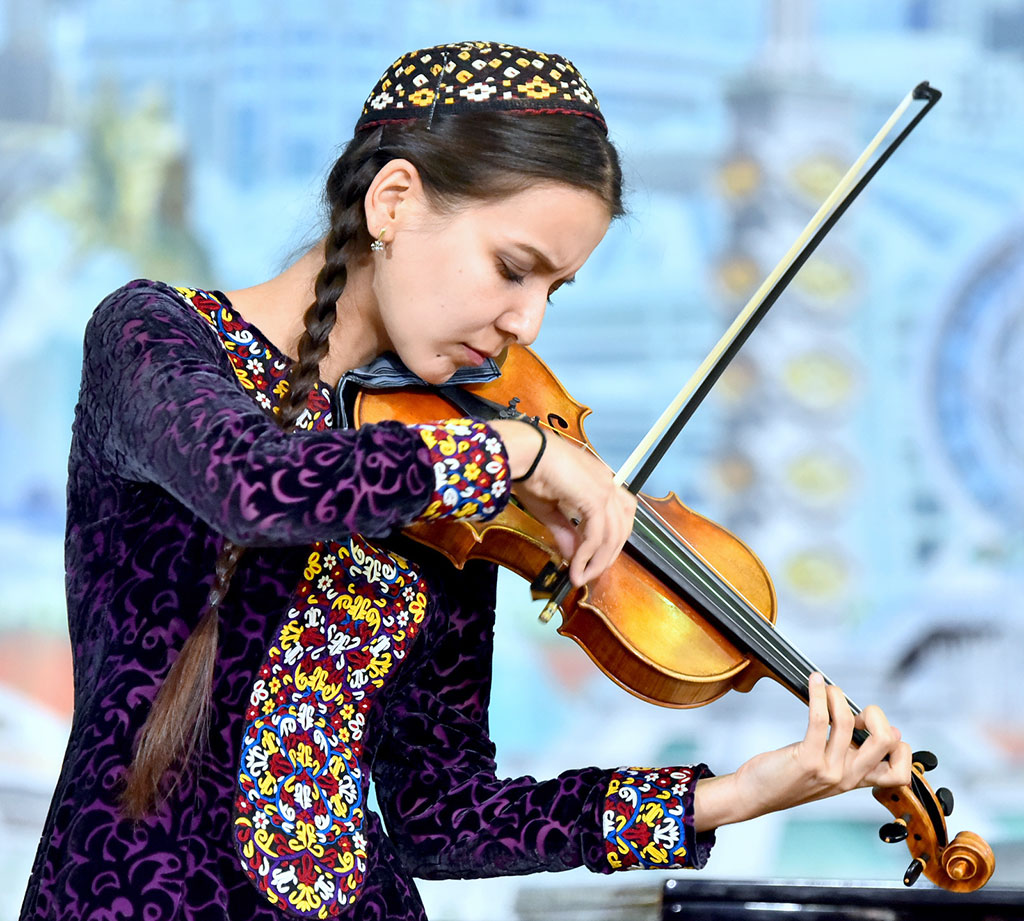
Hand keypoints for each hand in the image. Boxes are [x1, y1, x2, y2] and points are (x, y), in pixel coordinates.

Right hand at [490, 419, 635, 586]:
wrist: (526, 453)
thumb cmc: (533, 472)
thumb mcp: (550, 509)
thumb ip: (566, 532)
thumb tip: (573, 557)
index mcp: (600, 481)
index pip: (620, 515)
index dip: (610, 540)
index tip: (593, 558)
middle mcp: (608, 484)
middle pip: (622, 528)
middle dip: (607, 555)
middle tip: (588, 574)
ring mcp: (605, 491)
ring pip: (613, 536)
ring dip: (597, 561)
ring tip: (580, 576)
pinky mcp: (596, 499)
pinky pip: (596, 536)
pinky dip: (587, 555)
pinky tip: (575, 565)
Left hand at [692, 672, 912, 831]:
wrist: (754, 795)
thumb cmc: (789, 778)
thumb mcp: (832, 770)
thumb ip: (859, 755)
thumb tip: (895, 732)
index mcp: (857, 781)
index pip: (902, 773)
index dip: (897, 745)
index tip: (872, 729)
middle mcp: (848, 778)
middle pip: (886, 742)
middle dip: (876, 715)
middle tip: (856, 709)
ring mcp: (829, 770)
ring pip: (849, 723)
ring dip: (838, 696)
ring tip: (827, 689)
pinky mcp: (807, 760)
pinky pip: (821, 719)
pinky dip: (819, 695)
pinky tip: (814, 682)